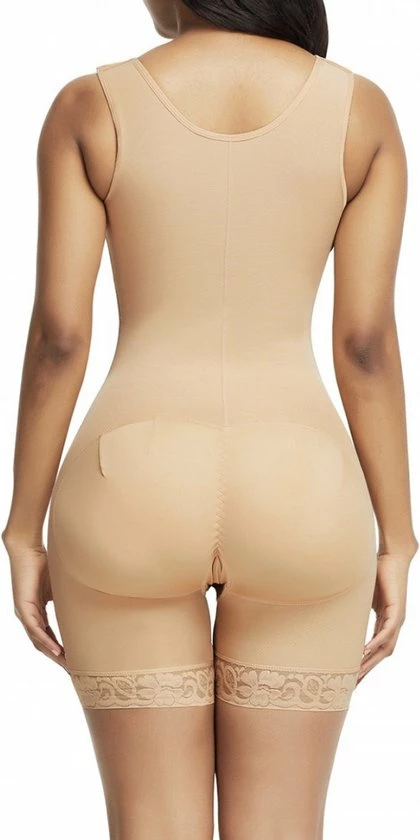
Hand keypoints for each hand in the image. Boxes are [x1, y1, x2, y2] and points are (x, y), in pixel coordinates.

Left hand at [3, 537, 66, 669]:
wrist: (27, 548)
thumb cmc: (45, 562)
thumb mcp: (60, 585)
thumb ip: (69, 597)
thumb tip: (90, 601)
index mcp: (37, 612)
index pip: (49, 636)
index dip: (61, 649)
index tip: (76, 659)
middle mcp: (29, 616)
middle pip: (43, 644)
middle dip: (59, 658)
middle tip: (74, 671)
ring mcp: (24, 613)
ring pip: (39, 640)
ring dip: (54, 655)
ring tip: (68, 666)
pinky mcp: (23, 607)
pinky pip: (35, 629)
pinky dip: (46, 641)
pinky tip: (57, 651)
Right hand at [357, 547, 416, 684]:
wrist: (394, 555)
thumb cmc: (378, 571)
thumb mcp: (363, 595)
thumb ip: (355, 607)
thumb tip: (337, 613)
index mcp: (386, 622)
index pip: (375, 649)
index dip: (364, 664)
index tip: (351, 677)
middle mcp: (393, 624)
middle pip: (380, 654)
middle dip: (367, 670)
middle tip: (352, 685)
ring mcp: (396, 619)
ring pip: (385, 647)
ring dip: (371, 661)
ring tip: (357, 674)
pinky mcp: (397, 610)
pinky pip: (387, 632)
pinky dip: (376, 643)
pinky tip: (366, 651)